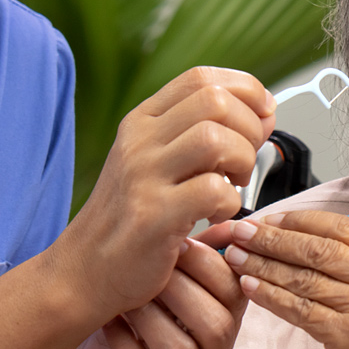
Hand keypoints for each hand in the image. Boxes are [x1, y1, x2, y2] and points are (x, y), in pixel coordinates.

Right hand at [62, 67, 275, 315]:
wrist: (84, 270)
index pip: (201, 78)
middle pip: (214, 101)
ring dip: (242, 162)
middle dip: (249, 128)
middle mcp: (139, 140)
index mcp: (143, 121)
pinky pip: (212, 191)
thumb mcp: (158, 162)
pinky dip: (230, 203)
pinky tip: (215, 215)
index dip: (245, 91)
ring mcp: (143, 176)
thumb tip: (264, 113)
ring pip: (215, 139)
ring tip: (233, 185)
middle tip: (244, 162)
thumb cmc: (132, 218)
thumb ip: (205, 134)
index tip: (262, 116)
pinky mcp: (152, 216)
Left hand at [62, 237, 247, 348]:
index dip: (208, 265)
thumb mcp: (165, 284)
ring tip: (125, 300)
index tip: (173, 242)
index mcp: (227, 322)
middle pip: (216, 325)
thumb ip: (195, 256)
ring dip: (150, 320)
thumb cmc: (136, 322)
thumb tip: (227, 216)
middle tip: (145, 269)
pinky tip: (110, 327)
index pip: (236, 293)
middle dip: (177, 291)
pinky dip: (127, 347)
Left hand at [218, 211, 348, 348]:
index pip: (348, 228)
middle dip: (275, 237)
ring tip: (236, 257)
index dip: (302, 220)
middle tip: (242, 231)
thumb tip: (311, 243)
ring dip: (265, 264)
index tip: (271, 218)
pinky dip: (272, 296)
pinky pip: (302, 310)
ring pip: (307, 277)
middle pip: (322, 248)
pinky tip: (251, 288)